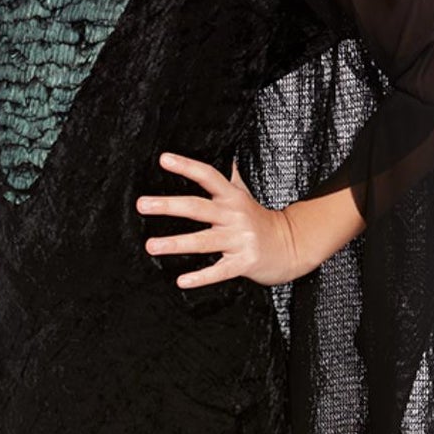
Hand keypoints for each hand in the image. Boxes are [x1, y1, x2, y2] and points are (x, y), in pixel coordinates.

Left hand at [136, 151, 302, 288]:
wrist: (292, 246)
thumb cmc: (261, 220)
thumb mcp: (246, 194)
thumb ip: (230, 177)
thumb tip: (224, 152)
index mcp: (232, 197)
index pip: (208, 176)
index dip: (186, 166)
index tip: (163, 159)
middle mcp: (234, 216)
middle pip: (197, 208)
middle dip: (168, 206)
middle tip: (142, 205)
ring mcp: (239, 240)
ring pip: (202, 241)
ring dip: (175, 244)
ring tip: (151, 245)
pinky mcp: (244, 262)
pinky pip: (218, 271)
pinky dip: (200, 277)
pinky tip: (181, 280)